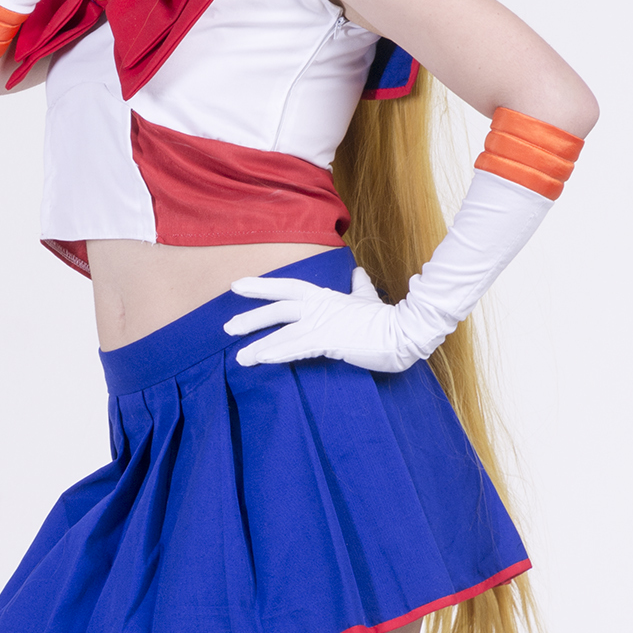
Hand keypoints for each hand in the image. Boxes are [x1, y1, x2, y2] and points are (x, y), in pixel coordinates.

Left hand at [224, 268, 420, 372]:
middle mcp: (319, 306)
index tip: (236, 285)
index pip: (286, 287)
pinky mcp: (329, 340)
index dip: (261, 286)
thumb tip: (358, 272)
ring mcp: (323, 323)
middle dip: (250, 318)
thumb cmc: (387, 319)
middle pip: (277, 308)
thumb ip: (359, 286)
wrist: (406, 331)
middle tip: (225, 326)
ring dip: (259, 345)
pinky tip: (261, 359)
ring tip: (239, 357)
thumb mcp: (368, 299)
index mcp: (325, 296)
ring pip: (282, 332)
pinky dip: (278, 353)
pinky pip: (297, 348)